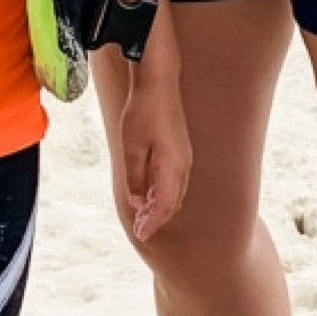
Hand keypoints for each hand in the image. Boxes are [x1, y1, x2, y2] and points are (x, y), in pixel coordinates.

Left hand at [117, 68, 191, 243]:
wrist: (159, 81)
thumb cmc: (143, 112)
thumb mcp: (132, 147)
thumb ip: (136, 178)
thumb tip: (138, 203)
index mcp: (172, 167)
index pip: (164, 206)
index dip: (152, 223)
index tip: (140, 234)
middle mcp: (183, 165)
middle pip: (172, 202)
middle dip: (157, 218)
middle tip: (140, 229)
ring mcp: (184, 156)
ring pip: (175, 192)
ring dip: (160, 206)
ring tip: (144, 215)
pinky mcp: (180, 148)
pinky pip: (175, 180)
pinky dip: (163, 192)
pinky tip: (150, 192)